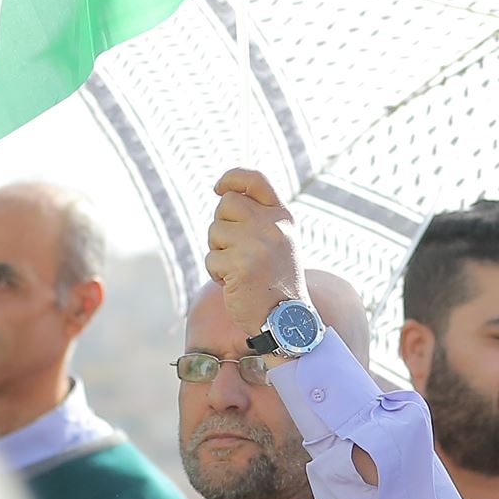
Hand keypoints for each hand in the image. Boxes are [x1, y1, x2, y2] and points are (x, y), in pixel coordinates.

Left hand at [204, 169, 306, 333]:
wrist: (288, 320)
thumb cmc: (277, 281)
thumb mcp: (279, 241)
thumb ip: (259, 218)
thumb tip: (225, 195)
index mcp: (283, 217)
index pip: (255, 180)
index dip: (232, 178)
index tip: (219, 188)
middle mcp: (272, 225)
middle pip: (226, 204)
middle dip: (222, 225)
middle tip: (236, 250)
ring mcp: (256, 244)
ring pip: (214, 231)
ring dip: (218, 252)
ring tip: (239, 270)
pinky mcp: (240, 264)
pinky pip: (211, 259)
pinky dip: (217, 273)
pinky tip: (236, 284)